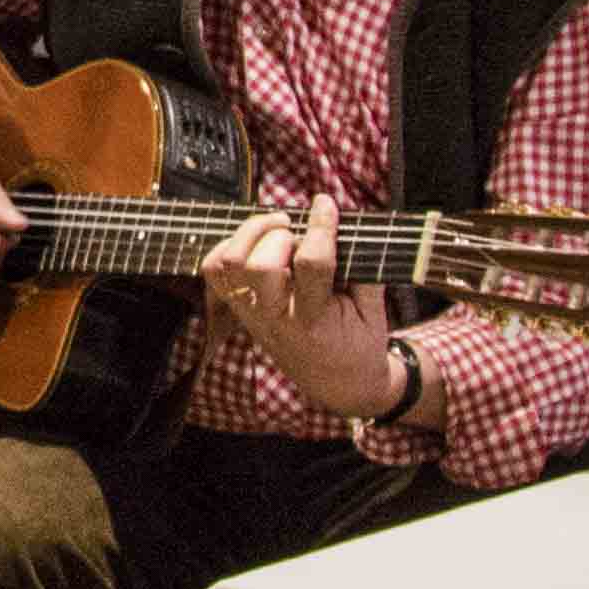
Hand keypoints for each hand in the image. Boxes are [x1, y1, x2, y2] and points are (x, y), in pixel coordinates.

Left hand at [198, 192, 405, 419]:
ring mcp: (252, 316)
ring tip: (276, 227)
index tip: (326, 203)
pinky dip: (229, 246)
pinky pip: (215, 272)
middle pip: (260, 265)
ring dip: (250, 234)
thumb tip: (344, 222)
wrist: (338, 385)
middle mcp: (276, 319)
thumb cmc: (360, 345)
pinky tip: (256, 241)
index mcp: (315, 321)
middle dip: (280, 234)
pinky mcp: (239, 311)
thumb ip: (363, 269)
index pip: (311, 263)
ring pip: (230, 264)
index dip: (320, 226)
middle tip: (298, 228)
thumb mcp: (373, 312)